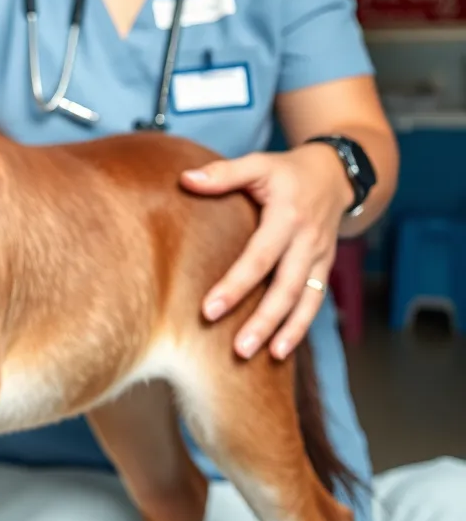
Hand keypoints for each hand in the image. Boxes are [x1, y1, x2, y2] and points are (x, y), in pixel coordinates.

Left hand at [179, 145, 354, 360]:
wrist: (335, 176)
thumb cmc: (287, 172)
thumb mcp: (258, 164)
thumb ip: (223, 174)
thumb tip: (185, 179)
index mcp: (288, 217)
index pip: (259, 257)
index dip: (235, 285)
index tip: (209, 310)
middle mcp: (308, 242)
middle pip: (286, 288)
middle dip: (263, 321)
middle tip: (237, 349)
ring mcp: (321, 258)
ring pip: (305, 302)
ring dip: (285, 331)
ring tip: (262, 356)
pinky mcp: (326, 269)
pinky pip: (315, 303)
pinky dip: (300, 327)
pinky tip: (280, 351)